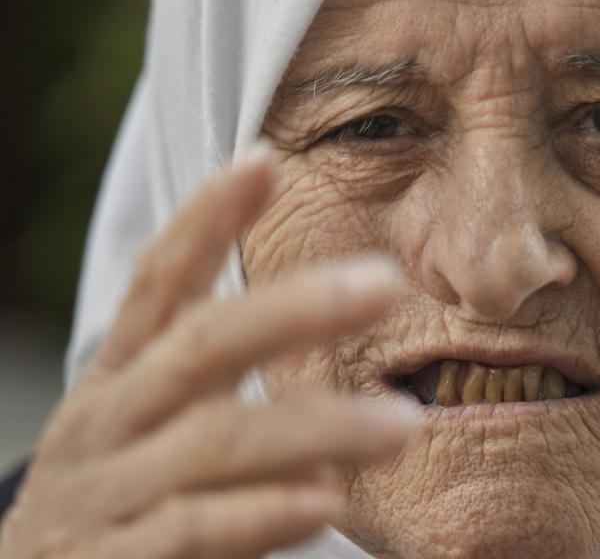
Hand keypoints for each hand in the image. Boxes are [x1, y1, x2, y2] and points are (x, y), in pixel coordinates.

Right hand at [0, 144, 412, 558]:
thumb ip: (220, 380)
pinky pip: (196, 530)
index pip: (160, 280)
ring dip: (316, 427)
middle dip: (294, 309)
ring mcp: (113, 491)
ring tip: (402, 424)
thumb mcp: (150, 418)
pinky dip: (263, 511)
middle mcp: (115, 418)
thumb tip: (332, 363)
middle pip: (203, 345)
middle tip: (383, 282)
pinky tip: (325, 498)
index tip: (266, 161)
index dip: (206, 219)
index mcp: (125, 373)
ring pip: (218, 440)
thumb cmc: (118, 492)